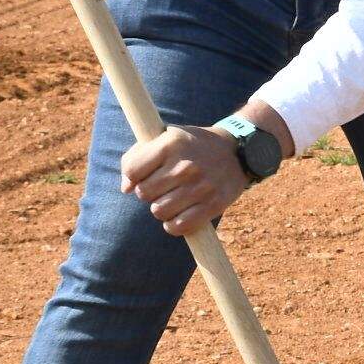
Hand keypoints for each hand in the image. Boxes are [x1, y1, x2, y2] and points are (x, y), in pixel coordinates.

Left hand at [121, 123, 249, 236]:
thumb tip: (125, 189)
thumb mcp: (167, 137)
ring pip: (159, 211)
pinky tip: (179, 214)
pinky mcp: (213, 205)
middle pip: (143, 193)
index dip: (133, 176)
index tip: (143, 175)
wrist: (238, 151)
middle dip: (149, 192)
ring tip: (173, 199)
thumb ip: (139, 157)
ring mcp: (200, 187)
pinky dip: (174, 225)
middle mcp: (186, 166)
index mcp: (171, 144)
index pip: (132, 170)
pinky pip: (178, 226)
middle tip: (163, 186)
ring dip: (162, 209)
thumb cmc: (194, 145)